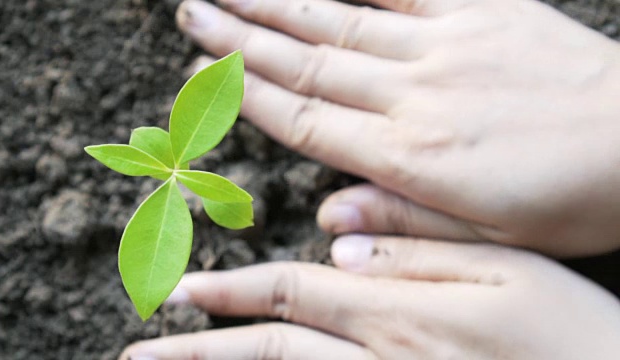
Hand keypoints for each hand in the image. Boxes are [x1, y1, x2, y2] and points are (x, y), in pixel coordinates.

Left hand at [118, 236, 619, 358]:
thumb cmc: (571, 335)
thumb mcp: (509, 271)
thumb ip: (418, 250)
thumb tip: (337, 238)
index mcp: (399, 313)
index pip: (292, 293)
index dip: (231, 291)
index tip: (181, 293)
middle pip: (268, 352)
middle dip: (198, 353)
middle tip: (139, 358)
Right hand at [175, 0, 619, 256]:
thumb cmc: (567, 200)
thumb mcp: (483, 237)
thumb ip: (400, 219)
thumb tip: (329, 220)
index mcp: (409, 157)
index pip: (304, 120)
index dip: (246, 93)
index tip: (203, 71)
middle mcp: (413, 95)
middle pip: (307, 63)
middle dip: (241, 38)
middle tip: (191, 12)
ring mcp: (445, 46)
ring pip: (341, 19)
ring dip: (279, 1)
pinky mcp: (482, 12)